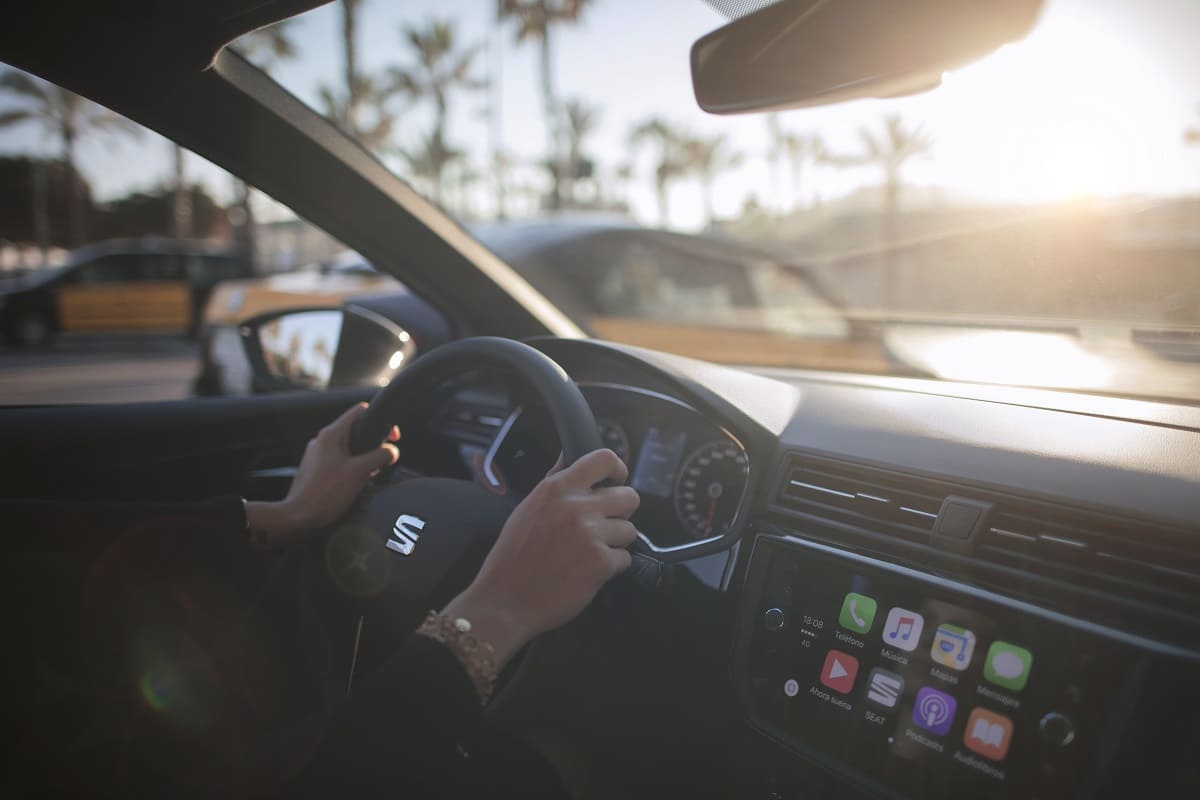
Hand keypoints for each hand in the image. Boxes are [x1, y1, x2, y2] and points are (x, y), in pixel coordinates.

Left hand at [245, 403, 398, 546]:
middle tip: (381, 460)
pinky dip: (350, 470)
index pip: (359, 411)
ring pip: (347, 449)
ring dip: (362, 460)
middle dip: (372, 445)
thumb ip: (380, 456)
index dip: (380, 419)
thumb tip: (392, 451)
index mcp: (331, 434)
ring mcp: (317, 456)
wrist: (299, 517)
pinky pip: (339, 462)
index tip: (391, 435)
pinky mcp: (315, 470)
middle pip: (355, 432)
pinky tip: (354, 485)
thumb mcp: (360, 472)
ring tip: (367, 476)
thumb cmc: (325, 494)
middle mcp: (322, 441)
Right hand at [442, 449, 638, 667]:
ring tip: (589, 552)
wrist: (505, 600)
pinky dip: (611, 567)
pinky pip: (625, 559)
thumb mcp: (528, 507)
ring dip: (616, 542)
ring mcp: (591, 534)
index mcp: (557, 488)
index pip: (605, 459)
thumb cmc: (513, 557)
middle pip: (629, 497)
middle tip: (603, 526)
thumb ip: (555, 481)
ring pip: (630, 530)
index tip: (617, 481)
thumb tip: (568, 455)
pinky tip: (587, 571)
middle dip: (620, 513)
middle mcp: (576, 506)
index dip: (618, 470)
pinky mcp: (601, 563)